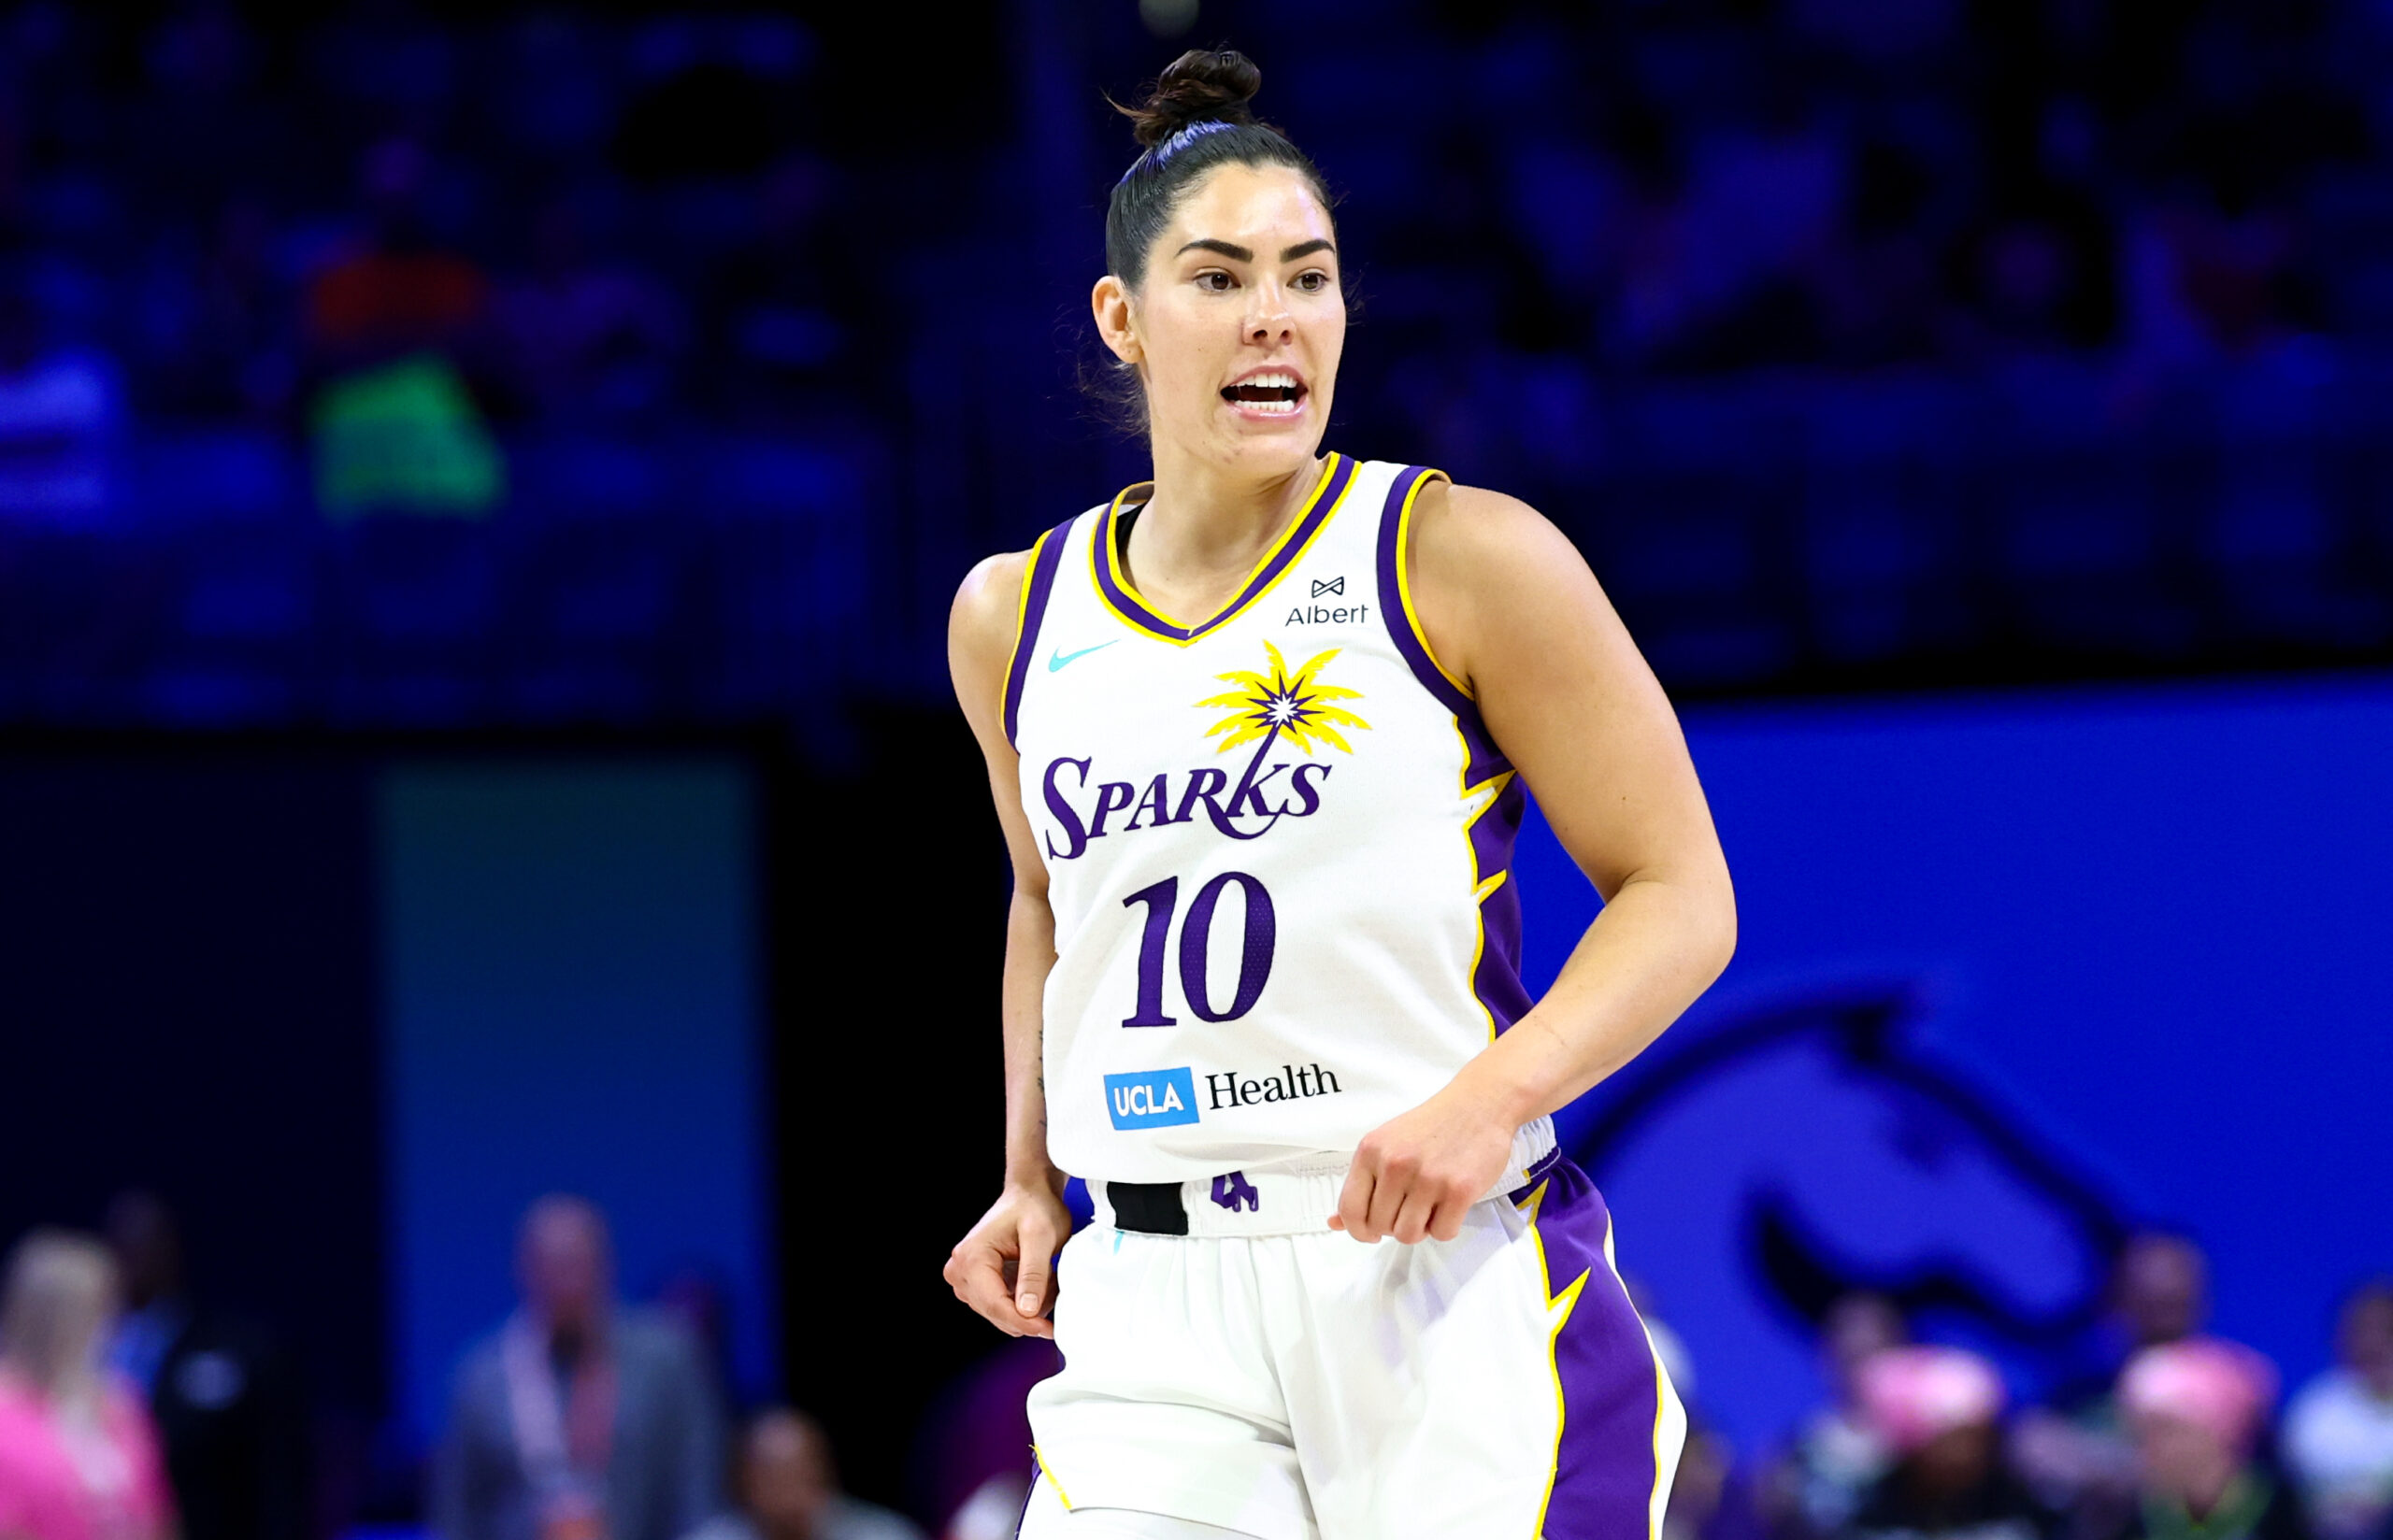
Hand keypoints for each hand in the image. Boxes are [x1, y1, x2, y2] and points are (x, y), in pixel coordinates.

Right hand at [943, 1179, 1072, 1336]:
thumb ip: (1033, 1274)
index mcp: (971, 1257)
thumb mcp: (1041, 1238)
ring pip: (1000, 1314)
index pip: (995, 1304)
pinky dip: (1024, 1301)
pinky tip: (1038, 1280)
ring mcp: (966, 1278)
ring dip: (1028, 1305)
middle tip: (1054, 1285)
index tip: (1048, 1331)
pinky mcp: (976, 1283)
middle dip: (1029, 1311)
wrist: (1030, 1193)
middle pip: (996, 1313)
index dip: (1024, 1322)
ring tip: (1046, 1277)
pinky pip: (1001, 1307)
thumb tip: (1026, 1311)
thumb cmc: (1034, 1207)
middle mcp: (960, 1270)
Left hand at [1332, 1081, 1518, 1243]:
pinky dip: (1445, 1227)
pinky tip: (1449, 1206)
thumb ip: (1363, 1184)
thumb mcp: (1387, 1145)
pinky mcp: (1459, 1190)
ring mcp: (1428, 1178)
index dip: (1358, 1230)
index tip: (1370, 1232)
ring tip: (1429, 1207)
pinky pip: (1442, 1233)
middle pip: (1380, 1226)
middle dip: (1394, 1225)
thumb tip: (1335, 1223)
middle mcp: (1395, 1164)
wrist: (1478, 1104)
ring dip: (1419, 1229)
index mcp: (1370, 1151)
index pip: (1350, 1209)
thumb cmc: (1431, 1127)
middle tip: (1410, 1208)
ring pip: (1408, 1235)